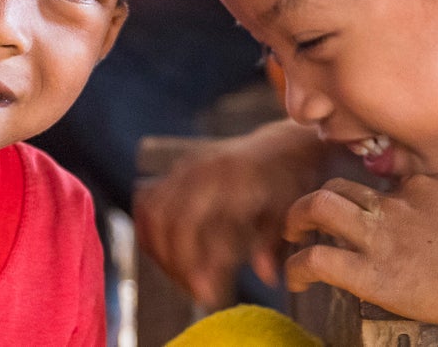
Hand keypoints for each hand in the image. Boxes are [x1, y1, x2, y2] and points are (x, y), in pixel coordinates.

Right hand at [136, 121, 324, 306]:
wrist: (280, 145)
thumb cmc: (288, 181)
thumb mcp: (287, 210)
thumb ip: (273, 243)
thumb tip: (267, 277)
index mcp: (225, 177)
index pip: (185, 222)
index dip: (187, 260)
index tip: (203, 292)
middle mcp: (198, 169)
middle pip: (161, 221)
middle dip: (173, 263)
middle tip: (196, 291)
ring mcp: (184, 167)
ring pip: (150, 213)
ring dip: (161, 251)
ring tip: (186, 278)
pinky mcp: (176, 172)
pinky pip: (148, 204)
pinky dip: (152, 233)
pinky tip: (170, 257)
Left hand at [283, 174, 437, 326]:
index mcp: (420, 185)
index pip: (381, 183)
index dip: (369, 201)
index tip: (369, 218)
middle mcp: (393, 203)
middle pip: (339, 185)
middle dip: (315, 199)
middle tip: (306, 216)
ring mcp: (379, 236)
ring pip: (319, 208)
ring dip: (296, 219)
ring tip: (290, 235)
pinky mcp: (370, 274)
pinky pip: (318, 261)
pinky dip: (297, 267)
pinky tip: (295, 278)